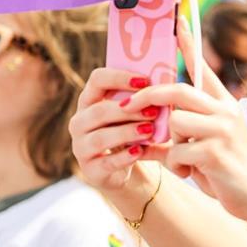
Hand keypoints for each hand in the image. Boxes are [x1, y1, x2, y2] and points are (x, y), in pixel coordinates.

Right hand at [69, 67, 165, 194]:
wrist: (125, 169)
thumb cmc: (131, 133)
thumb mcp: (136, 115)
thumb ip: (144, 101)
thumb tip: (167, 85)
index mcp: (90, 100)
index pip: (97, 79)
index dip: (120, 77)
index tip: (145, 81)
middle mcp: (80, 122)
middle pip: (99, 110)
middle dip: (128, 110)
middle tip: (154, 111)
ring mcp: (81, 147)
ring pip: (100, 138)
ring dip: (126, 132)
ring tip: (150, 131)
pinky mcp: (90, 170)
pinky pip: (106, 162)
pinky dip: (124, 157)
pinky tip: (139, 152)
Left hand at [123, 18, 246, 227]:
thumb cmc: (227, 169)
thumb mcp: (206, 143)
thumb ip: (184, 128)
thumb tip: (147, 123)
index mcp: (223, 104)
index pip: (202, 69)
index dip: (189, 46)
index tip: (178, 22)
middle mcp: (225, 111)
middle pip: (178, 92)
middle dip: (149, 98)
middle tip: (129, 105)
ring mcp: (222, 129)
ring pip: (175, 123)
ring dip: (171, 144)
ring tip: (186, 159)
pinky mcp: (215, 151)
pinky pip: (177, 151)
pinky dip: (178, 165)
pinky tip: (193, 172)